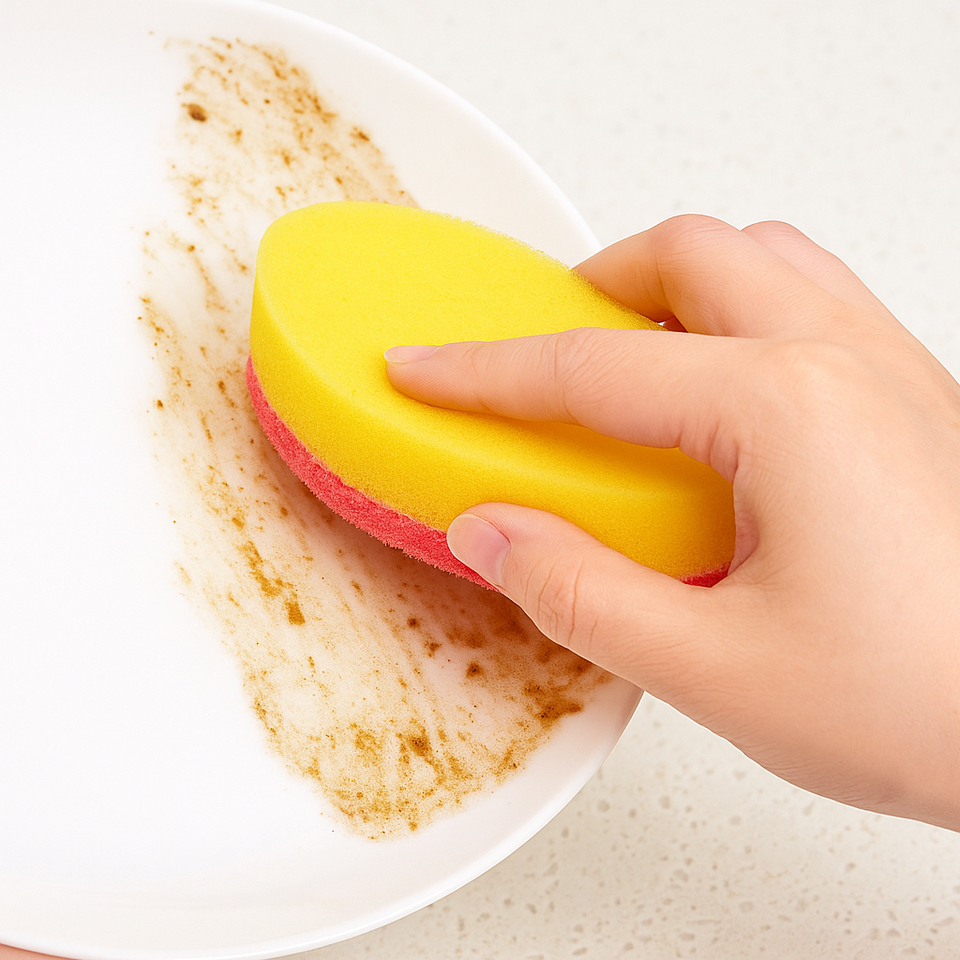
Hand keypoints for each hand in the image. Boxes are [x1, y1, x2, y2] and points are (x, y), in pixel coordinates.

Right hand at [386, 215, 959, 830]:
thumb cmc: (931, 702)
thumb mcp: (716, 671)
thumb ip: (581, 594)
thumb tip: (492, 534)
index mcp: (788, 409)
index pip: (591, 369)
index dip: (485, 371)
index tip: (423, 367)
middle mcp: (848, 362)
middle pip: (691, 253)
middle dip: (590, 288)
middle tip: (534, 355)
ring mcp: (894, 371)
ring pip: (765, 260)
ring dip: (675, 290)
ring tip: (625, 363)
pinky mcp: (916, 402)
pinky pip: (813, 306)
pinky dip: (738, 321)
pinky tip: (718, 406)